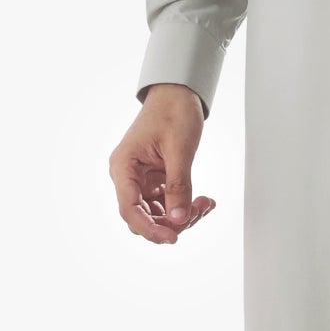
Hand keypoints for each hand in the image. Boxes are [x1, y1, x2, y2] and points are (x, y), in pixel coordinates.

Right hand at [110, 85, 214, 243]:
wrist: (177, 93)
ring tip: (206, 204)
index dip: (149, 228)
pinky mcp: (154, 180)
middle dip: (171, 222)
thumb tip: (179, 220)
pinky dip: (185, 205)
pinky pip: (167, 203)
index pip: (129, 208)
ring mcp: (141, 179)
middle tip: (199, 213)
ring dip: (182, 215)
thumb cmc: (173, 111)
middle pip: (142, 216)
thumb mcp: (179, 149)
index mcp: (124, 166)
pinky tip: (204, 201)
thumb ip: (178, 186)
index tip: (173, 237)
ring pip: (157, 213)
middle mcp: (128, 176)